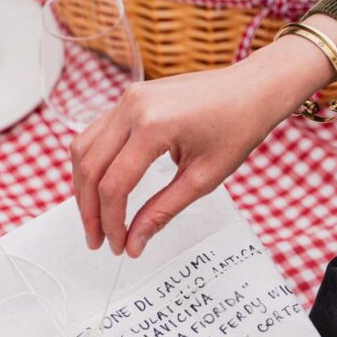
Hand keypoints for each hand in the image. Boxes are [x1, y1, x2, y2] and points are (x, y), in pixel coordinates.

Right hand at [69, 15, 336, 258]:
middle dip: (89, 210)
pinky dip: (93, 163)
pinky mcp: (129, 98)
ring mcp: (127, 98)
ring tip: (95, 219)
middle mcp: (132, 107)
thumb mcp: (203, 179)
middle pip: (89, 168)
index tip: (119, 247)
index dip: (111, 223)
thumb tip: (134, 243)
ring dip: (84, 187)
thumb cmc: (238, 127)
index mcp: (153, 126)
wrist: (253, 89)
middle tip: (98, 241)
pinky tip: (101, 188)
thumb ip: (161, 212)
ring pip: (83, 148)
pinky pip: (96, 133)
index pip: (114, 186)